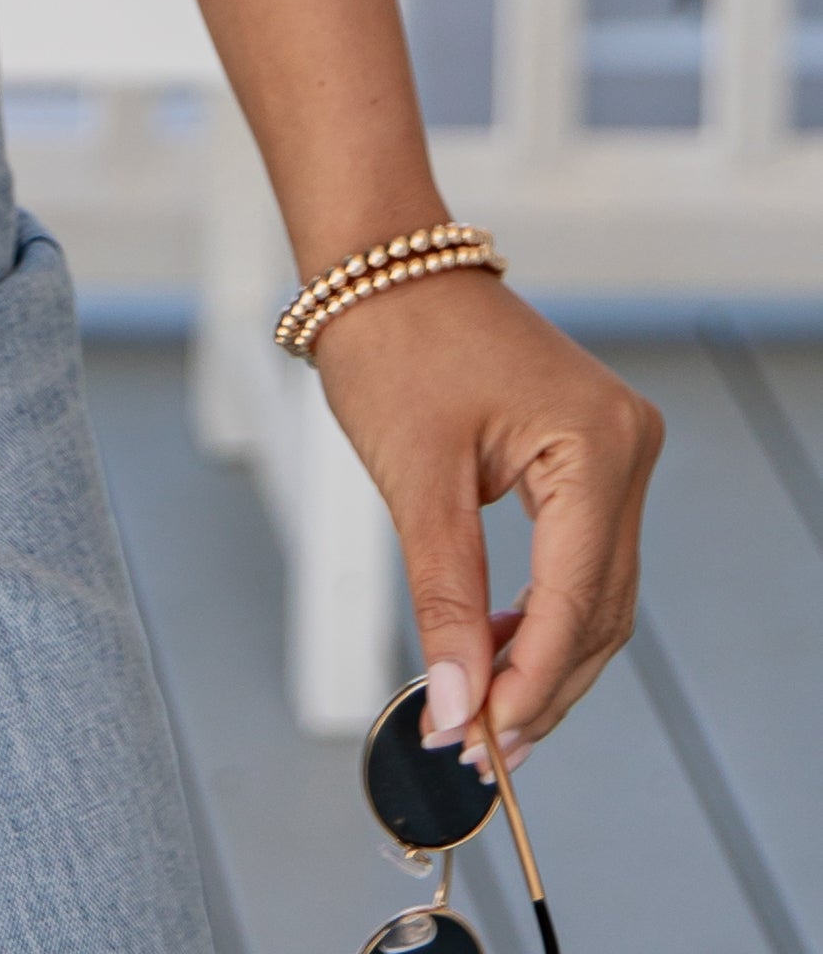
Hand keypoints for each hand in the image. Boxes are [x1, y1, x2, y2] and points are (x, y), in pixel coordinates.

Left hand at [312, 269, 661, 759]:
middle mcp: (627, 446)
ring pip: (595, 593)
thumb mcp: (415, 480)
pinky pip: (580, 556)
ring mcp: (616, 448)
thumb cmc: (391, 342)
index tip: (479, 744)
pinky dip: (539, 610)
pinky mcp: (590, 454)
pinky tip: (491, 650)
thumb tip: (458, 707)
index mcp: (598, 444)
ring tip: (479, 716)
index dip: (529, 683)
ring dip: (540, 656)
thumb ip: (445, 599)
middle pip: (598, 608)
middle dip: (539, 684)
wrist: (380, 261)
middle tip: (476, 747)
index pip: (575, 600)